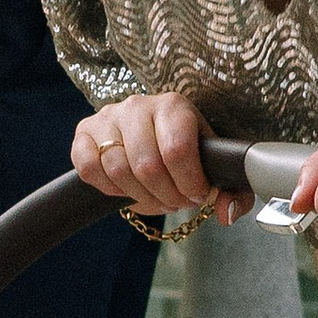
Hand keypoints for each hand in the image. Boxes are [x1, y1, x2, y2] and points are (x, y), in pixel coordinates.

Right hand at [72, 90, 245, 223]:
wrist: (153, 135)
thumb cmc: (187, 152)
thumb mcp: (215, 167)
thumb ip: (234, 192)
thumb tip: (227, 213)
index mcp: (174, 106)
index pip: (177, 149)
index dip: (188, 183)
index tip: (196, 194)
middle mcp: (138, 105)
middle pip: (146, 165)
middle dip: (165, 195)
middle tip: (176, 201)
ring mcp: (107, 117)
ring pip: (117, 169)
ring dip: (139, 196)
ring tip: (155, 197)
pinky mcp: (83, 132)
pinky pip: (88, 168)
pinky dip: (108, 188)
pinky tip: (126, 188)